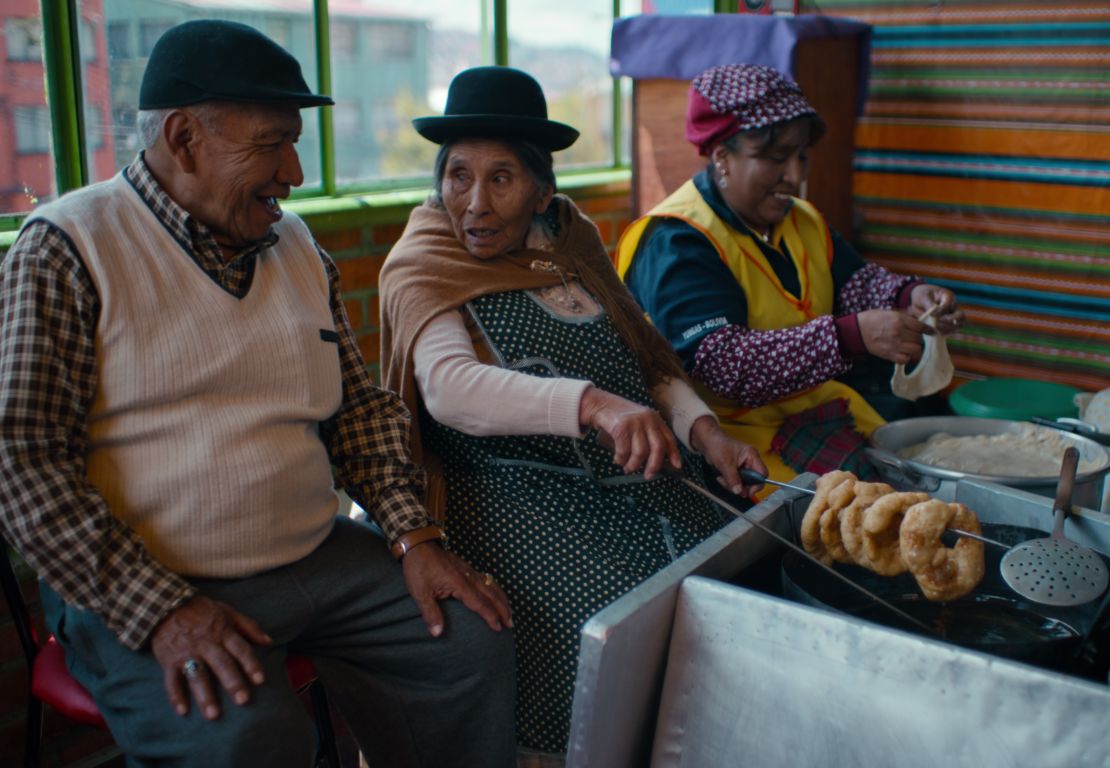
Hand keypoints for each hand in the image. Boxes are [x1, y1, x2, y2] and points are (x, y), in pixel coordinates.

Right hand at [150, 596, 270, 720]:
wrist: (165, 606)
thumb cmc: (202, 611)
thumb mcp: (228, 612)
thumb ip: (249, 626)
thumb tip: (268, 641)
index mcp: (222, 632)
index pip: (240, 649)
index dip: (251, 664)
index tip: (260, 681)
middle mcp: (206, 644)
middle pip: (221, 664)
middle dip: (232, 682)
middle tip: (243, 700)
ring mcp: (186, 653)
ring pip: (197, 675)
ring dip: (205, 695)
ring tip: (213, 714)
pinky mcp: (168, 661)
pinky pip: (171, 680)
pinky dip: (175, 696)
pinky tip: (183, 711)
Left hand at [401, 541, 511, 637]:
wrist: (418, 544)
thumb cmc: (418, 568)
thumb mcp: (420, 593)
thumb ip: (431, 613)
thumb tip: (437, 633)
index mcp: (460, 584)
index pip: (481, 603)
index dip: (490, 616)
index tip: (498, 628)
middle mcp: (469, 577)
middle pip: (492, 594)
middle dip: (503, 609)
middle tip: (510, 624)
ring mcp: (469, 571)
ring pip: (492, 585)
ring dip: (502, 599)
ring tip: (509, 611)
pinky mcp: (466, 567)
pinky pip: (486, 579)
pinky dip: (496, 589)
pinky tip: (496, 594)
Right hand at [580, 386, 680, 479]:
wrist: (600, 404)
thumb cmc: (620, 418)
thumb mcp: (639, 423)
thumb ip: (648, 436)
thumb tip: (655, 462)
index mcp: (655, 418)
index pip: (668, 438)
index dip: (674, 454)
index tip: (676, 466)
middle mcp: (647, 419)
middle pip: (658, 447)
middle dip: (654, 465)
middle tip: (648, 476)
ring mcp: (635, 422)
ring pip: (641, 452)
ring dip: (634, 465)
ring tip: (628, 468)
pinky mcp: (621, 427)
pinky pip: (624, 451)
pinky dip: (621, 459)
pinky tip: (618, 460)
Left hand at [690, 416, 766, 499]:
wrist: (706, 441)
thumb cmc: (717, 444)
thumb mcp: (725, 464)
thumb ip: (733, 479)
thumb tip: (739, 491)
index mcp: (752, 455)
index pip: (762, 474)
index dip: (756, 485)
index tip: (746, 491)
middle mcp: (749, 461)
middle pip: (752, 481)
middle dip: (739, 485)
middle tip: (730, 485)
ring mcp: (742, 466)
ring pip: (742, 483)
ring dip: (731, 484)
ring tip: (722, 478)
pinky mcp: (735, 469)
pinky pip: (735, 481)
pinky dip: (728, 482)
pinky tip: (721, 476)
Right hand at [856, 309, 930, 364]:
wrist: (856, 331)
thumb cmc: (872, 319)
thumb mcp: (889, 313)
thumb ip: (904, 317)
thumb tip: (919, 321)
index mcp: (899, 320)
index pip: (921, 326)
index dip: (929, 330)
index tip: (932, 332)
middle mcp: (899, 333)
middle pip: (919, 339)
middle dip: (921, 339)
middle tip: (918, 339)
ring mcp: (894, 345)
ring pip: (916, 350)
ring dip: (916, 349)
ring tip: (912, 346)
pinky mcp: (889, 354)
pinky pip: (905, 359)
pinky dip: (907, 357)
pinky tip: (904, 353)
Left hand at [910, 284, 963, 334]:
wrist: (920, 302)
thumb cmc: (922, 296)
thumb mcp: (923, 297)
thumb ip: (928, 303)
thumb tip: (934, 313)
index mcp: (948, 296)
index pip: (949, 304)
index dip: (941, 310)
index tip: (932, 314)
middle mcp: (953, 307)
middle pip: (961, 316)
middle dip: (951, 320)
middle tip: (939, 322)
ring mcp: (952, 316)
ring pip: (959, 325)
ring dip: (948, 329)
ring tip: (936, 328)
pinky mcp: (948, 325)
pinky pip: (952, 331)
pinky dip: (945, 333)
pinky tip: (936, 332)